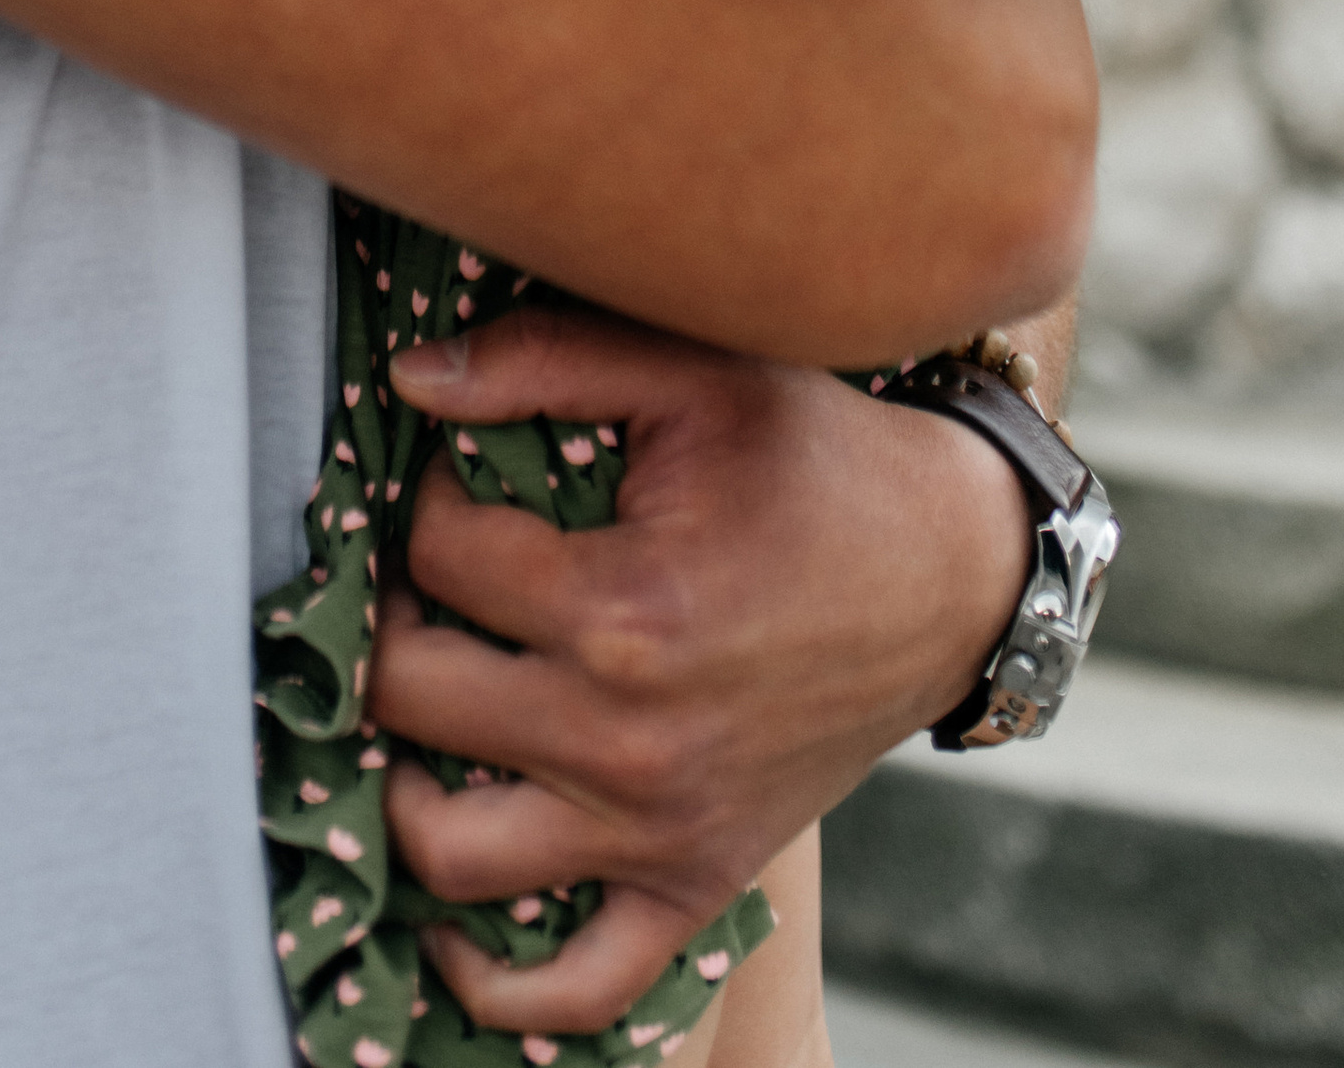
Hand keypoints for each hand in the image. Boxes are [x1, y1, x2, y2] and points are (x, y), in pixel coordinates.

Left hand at [366, 305, 1029, 1040]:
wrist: (952, 571)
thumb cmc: (817, 460)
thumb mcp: (693, 369)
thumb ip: (543, 356)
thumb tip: (408, 380)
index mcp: (625, 609)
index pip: (438, 559)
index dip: (428, 503)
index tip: (461, 482)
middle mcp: (630, 740)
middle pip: (412, 699)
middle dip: (390, 627)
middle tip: (424, 588)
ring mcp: (659, 830)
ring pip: (451, 856)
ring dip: (401, 787)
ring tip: (423, 714)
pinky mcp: (695, 884)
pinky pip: (577, 988)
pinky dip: (497, 979)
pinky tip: (451, 925)